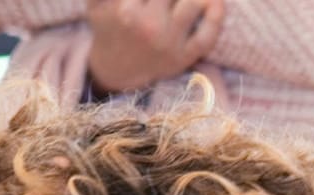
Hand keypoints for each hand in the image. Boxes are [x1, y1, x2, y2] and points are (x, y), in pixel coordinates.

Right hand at [86, 0, 223, 95]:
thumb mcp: (97, 2)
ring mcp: (168, 42)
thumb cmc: (108, 26)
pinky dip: (217, 17)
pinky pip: (207, 37)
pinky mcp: (183, 57)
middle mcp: (148, 25)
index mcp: (126, 9)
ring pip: (194, 5)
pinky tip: (217, 2)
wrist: (116, 69)